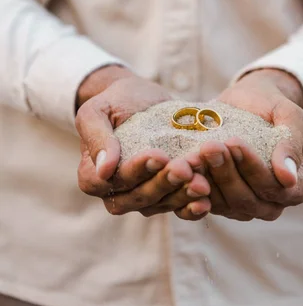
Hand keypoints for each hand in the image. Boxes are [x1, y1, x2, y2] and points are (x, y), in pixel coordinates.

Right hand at [76, 65, 210, 219]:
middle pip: (140, 197)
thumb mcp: (97, 111)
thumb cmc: (114, 102)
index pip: (114, 181)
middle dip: (164, 183)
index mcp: (93, 176)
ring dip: (182, 195)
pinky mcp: (166, 194)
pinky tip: (206, 201)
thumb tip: (104, 169)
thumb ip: (97, 137)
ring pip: (162, 204)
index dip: (137, 171)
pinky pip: (178, 208)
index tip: (158, 156)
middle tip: (185, 168)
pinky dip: (192, 208)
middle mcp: (116, 193)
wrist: (140, 98)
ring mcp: (143, 196)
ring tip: (201, 182)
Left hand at [175, 69, 302, 221]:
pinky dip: (191, 185)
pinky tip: (182, 164)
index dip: (253, 168)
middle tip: (209, 146)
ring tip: (194, 153)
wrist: (248, 102)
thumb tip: (288, 178)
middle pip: (246, 199)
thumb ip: (291, 143)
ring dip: (206, 179)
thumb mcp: (288, 115)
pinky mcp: (217, 202)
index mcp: (296, 188)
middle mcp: (270, 204)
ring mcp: (242, 206)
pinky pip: (202, 201)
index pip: (274, 188)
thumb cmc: (272, 106)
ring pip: (222, 203)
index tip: (234, 142)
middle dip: (226, 172)